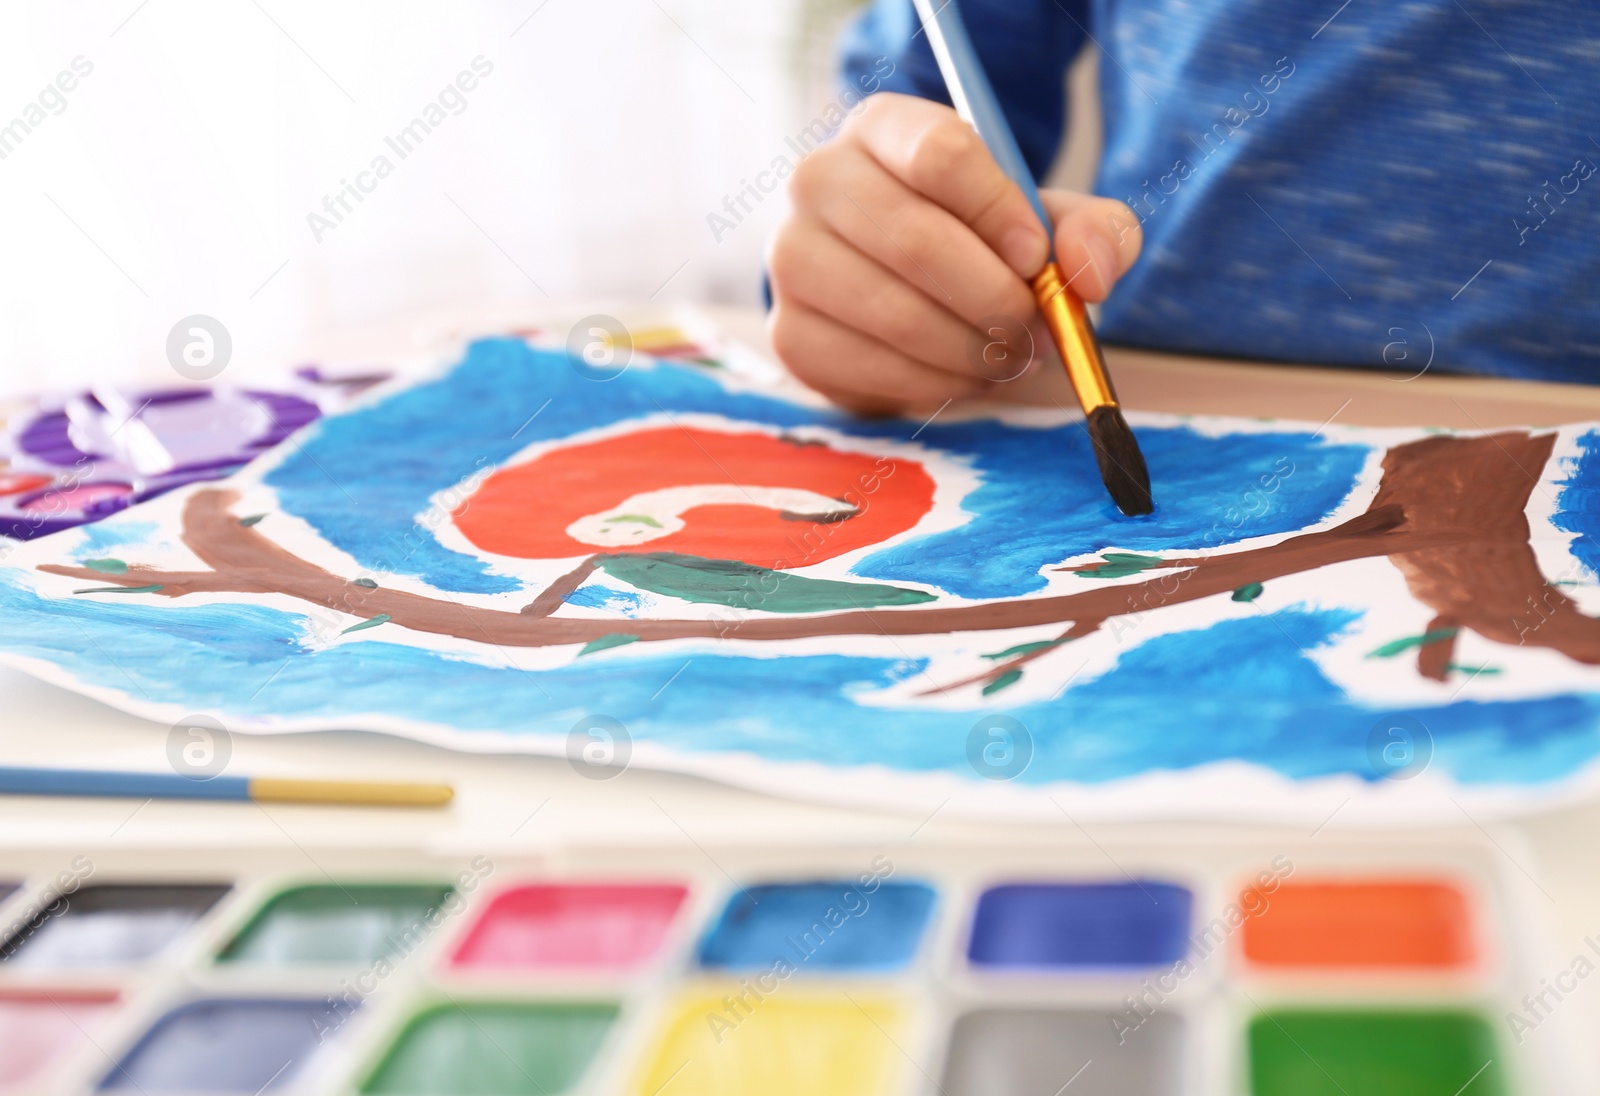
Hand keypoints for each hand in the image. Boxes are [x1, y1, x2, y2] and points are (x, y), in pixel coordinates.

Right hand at [766, 92, 1142, 414]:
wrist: (905, 292)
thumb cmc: (977, 244)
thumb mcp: (1044, 223)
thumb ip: (1092, 232)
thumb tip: (1088, 271)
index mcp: (882, 127)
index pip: (940, 153)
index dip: (999, 211)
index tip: (1035, 259)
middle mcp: (818, 180)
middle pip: (915, 240)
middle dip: (994, 299)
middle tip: (1034, 329)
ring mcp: (792, 259)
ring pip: (895, 313)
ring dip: (970, 349)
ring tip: (1005, 355)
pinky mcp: (790, 333)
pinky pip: (873, 368)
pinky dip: (935, 384)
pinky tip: (960, 373)